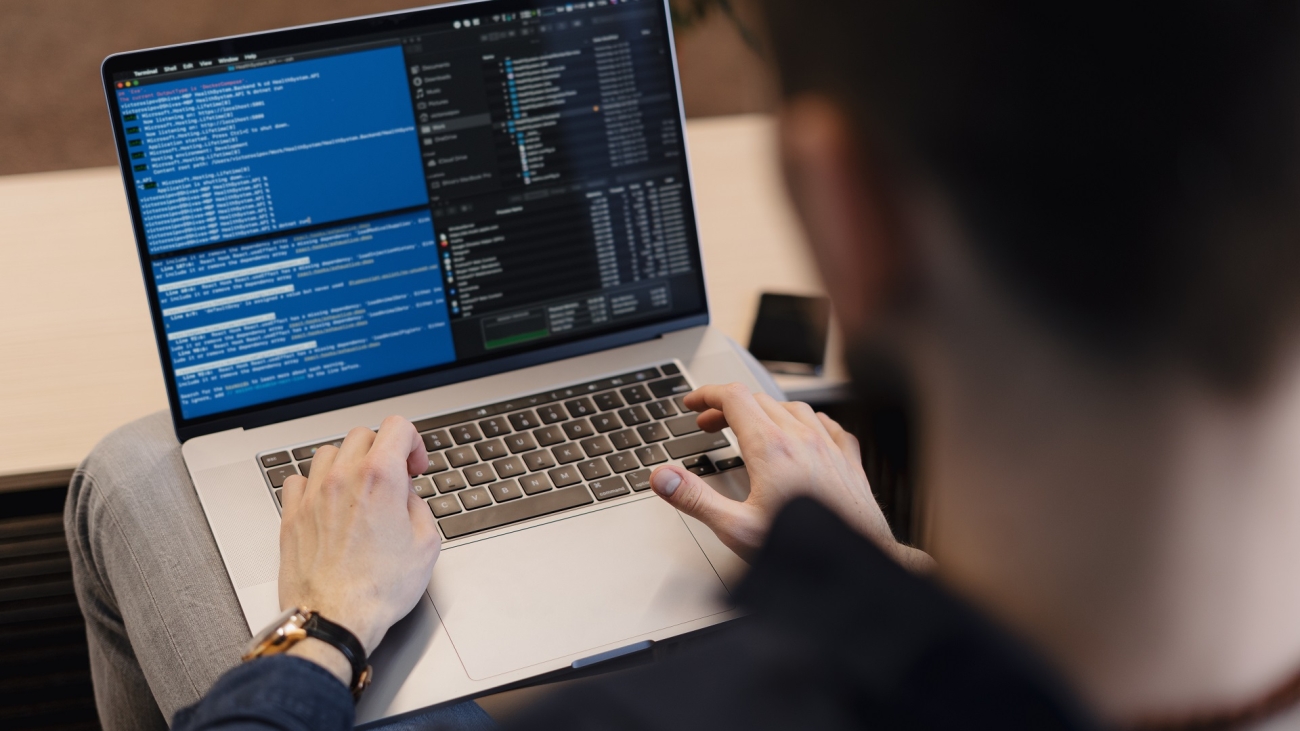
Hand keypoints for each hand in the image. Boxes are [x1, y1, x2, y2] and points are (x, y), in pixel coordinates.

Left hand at [278, 416, 440, 661]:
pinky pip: (298, 480)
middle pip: (363, 435)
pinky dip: (315, 484)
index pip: (398, 427)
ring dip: (348, 464)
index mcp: (380, 478)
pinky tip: (328, 502)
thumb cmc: (377, 590)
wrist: (336, 619)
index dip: (414, 442)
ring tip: (359, 490)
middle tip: (393, 479)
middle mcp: (343, 478)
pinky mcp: (292, 516)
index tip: (414, 465)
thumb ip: (419, 507)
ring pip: (329, 453)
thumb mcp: (426, 545)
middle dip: (383, 452)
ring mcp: (313, 495)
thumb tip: (408, 498)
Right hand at [650, 383, 932, 569]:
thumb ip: (696, 499)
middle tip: (709, 426)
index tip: (692, 403)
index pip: (733, 398)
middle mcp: (802, 439)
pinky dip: (804, 421)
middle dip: (727, 407)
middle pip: (758, 401)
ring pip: (792, 408)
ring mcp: (829, 447)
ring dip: (764, 411)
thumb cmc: (804, 552)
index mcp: (771, 448)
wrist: (857, 564)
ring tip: (749, 427)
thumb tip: (663, 477)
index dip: (707, 395)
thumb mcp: (737, 528)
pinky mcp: (849, 460)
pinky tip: (802, 433)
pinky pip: (826, 424)